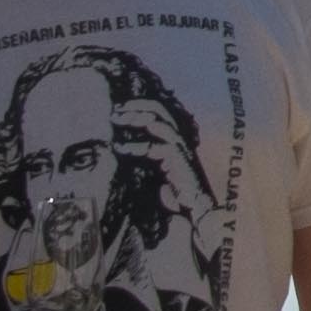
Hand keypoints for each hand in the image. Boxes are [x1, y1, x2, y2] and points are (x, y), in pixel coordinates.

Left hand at [117, 102, 222, 238]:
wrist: (196, 205)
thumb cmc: (176, 189)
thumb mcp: (157, 166)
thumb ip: (145, 154)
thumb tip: (119, 145)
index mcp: (175, 136)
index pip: (159, 110)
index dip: (140, 105)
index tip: (119, 108)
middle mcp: (179, 136)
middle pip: (158, 109)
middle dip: (135, 107)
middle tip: (114, 112)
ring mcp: (179, 145)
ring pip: (156, 122)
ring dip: (134, 118)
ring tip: (116, 121)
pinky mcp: (176, 158)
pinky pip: (152, 146)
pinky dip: (134, 145)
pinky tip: (119, 148)